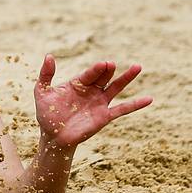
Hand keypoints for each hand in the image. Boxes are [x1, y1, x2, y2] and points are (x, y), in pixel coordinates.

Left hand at [34, 55, 152, 148]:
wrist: (53, 136)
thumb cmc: (47, 113)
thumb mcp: (42, 92)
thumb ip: (45, 74)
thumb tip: (49, 56)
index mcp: (77, 83)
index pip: (89, 73)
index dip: (96, 69)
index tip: (103, 64)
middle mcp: (91, 91)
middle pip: (103, 77)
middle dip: (108, 71)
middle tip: (112, 64)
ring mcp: (99, 103)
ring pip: (116, 88)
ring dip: (126, 78)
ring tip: (137, 66)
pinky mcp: (105, 116)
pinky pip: (123, 109)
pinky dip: (136, 104)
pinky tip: (149, 99)